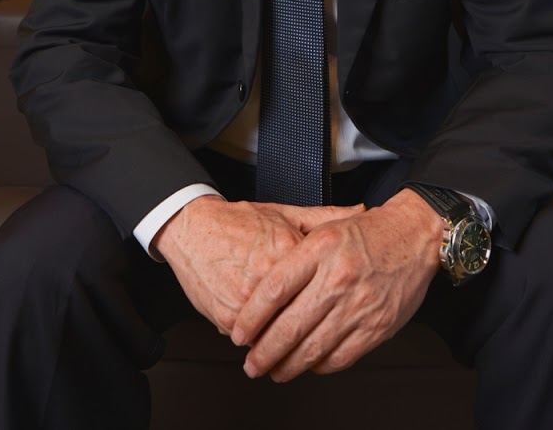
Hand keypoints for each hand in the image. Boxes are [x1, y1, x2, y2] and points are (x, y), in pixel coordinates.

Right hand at [153, 196, 363, 336]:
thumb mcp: (285, 214)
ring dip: (286, 342)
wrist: (192, 228)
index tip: (341, 307)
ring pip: (278, 334)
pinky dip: (261, 339)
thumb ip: (325, 216)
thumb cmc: (238, 222)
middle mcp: (267, 276)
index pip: (322, 286)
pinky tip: (266, 336)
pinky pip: (252, 338)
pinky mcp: (227, 316)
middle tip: (322, 335)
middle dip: (315, 331)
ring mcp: (246, 300)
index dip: (334, 300)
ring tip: (295, 342)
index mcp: (287, 250)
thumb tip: (361, 211)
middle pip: (303, 317)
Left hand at [232, 189, 441, 381]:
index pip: (274, 291)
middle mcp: (338, 277)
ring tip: (275, 370)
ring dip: (288, 366)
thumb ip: (294, 254)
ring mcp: (359, 305)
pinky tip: (310, 364)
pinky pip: (341, 357)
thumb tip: (259, 290)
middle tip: (251, 364)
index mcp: (320, 249)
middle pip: (289, 326)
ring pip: (313, 348)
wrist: (416, 235)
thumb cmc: (367, 233)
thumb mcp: (324, 226)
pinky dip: (320, 366)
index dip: (251, 318)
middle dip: (264, 353)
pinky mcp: (378, 326)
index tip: (240, 334)